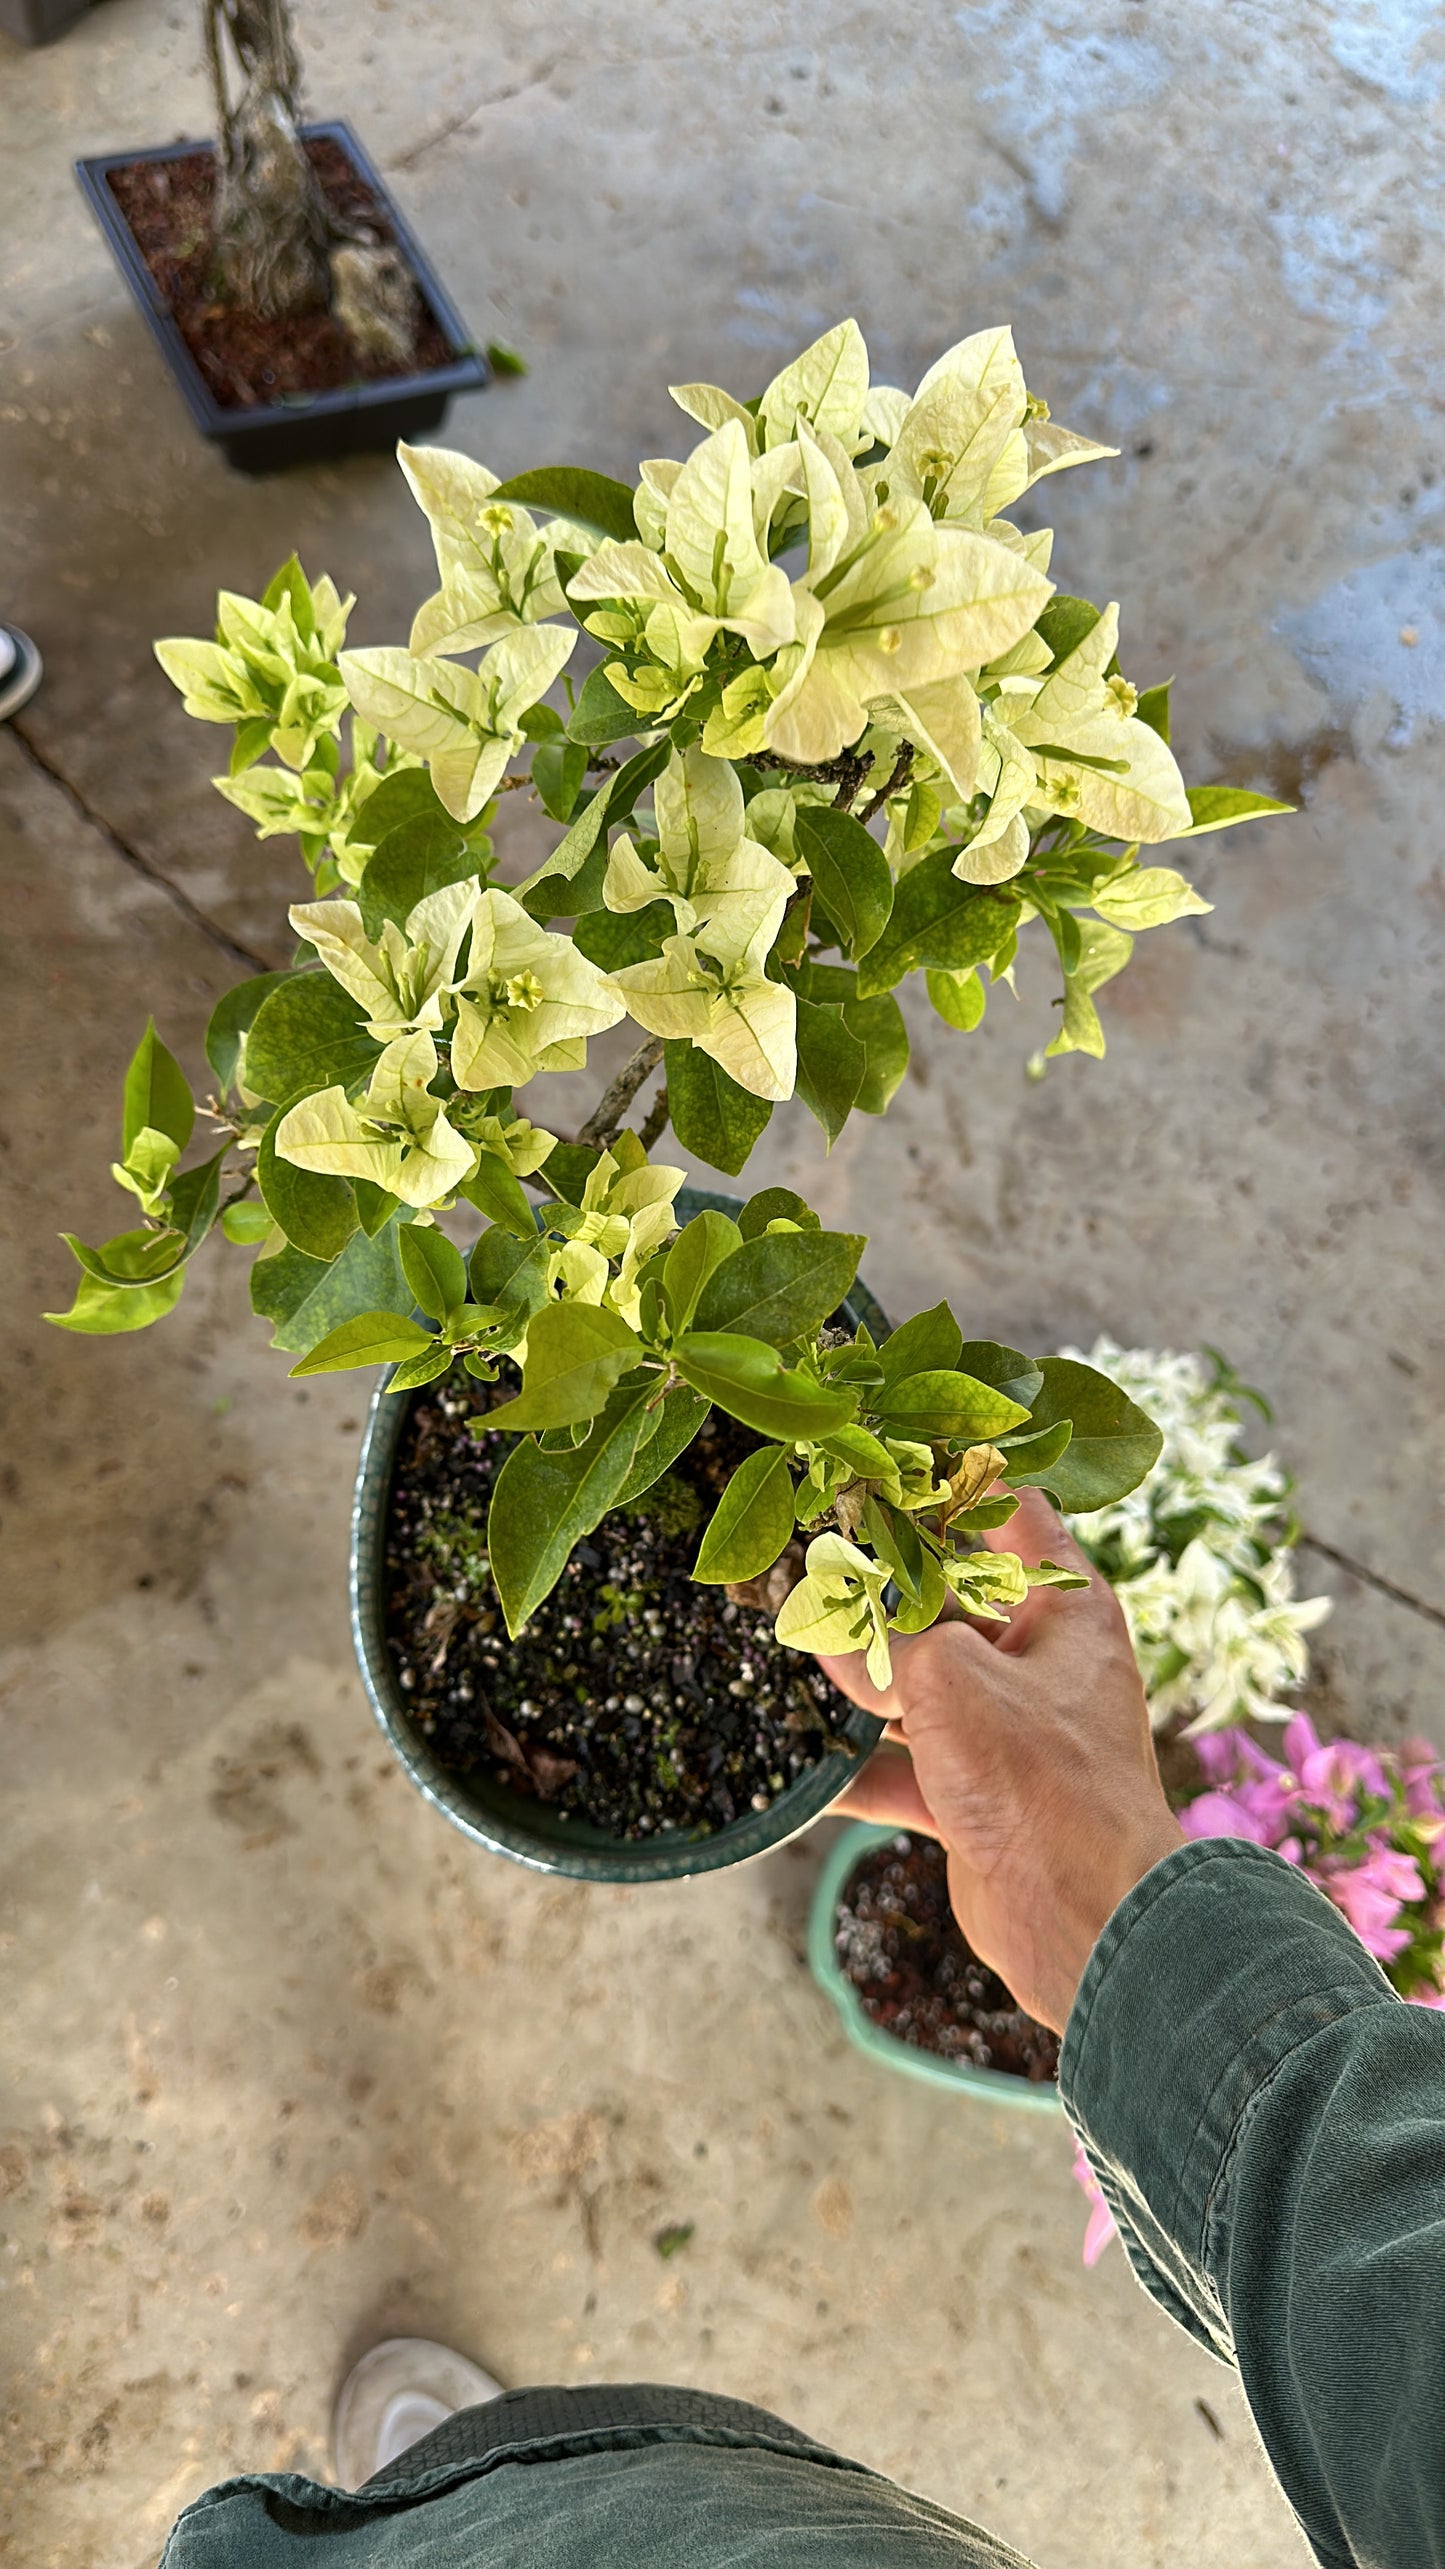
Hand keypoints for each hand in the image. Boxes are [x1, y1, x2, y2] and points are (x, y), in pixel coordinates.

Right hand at [819, 1489, 1182, 2033]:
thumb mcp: (947, 1676)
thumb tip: (827, 1607)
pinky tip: (800, 1763)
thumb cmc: (1041, 1777)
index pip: (1009, 1513)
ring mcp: (1011, 1733)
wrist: (1087, 1921)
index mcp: (1064, 1608)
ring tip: (790, 1645)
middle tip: (806, 1561)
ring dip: (862, 1677)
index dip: (947, 1485)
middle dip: (880, 1588)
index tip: (877, 1467)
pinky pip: (909, 1767)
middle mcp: (1043, 1662)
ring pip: (924, 1685)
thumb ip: (882, 1636)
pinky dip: (859, 1767)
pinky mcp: (981, 1799)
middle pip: (952, 1602)